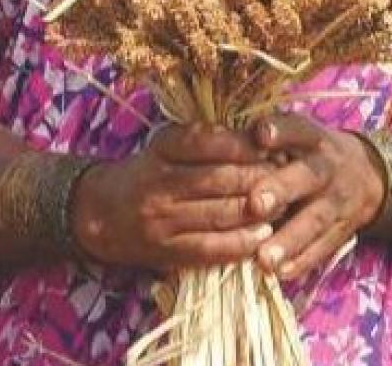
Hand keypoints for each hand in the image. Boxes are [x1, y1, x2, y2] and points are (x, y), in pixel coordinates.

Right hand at [71, 124, 277, 272]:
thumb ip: (207, 140)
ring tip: (283, 207)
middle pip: (223, 179)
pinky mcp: (166, 251)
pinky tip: (262, 236)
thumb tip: (262, 141)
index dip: (250, 146)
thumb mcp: (167, 146)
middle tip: (290, 179)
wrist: (101, 214)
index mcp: (161, 149)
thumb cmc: (147, 174)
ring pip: (222, 213)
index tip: (276, 148)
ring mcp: (162, 219)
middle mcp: (159, 182)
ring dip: (259, 212)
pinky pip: (213, 248)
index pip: (212, 142)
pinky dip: (243, 242)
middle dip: (262, 179)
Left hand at [246, 114, 385, 280]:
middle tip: (255, 204)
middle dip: (280, 190)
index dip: (280, 132)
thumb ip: (261, 139)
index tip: (260, 135)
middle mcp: (326, 168)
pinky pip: (322, 248)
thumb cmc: (306, 153)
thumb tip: (214, 138)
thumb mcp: (293, 135)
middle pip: (305, 177)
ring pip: (314, 220)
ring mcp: (336, 201)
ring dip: (289, 240)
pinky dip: (302, 261)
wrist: (364, 175)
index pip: (296, 129)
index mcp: (310, 139)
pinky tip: (280, 273)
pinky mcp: (342, 230)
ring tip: (264, 258)